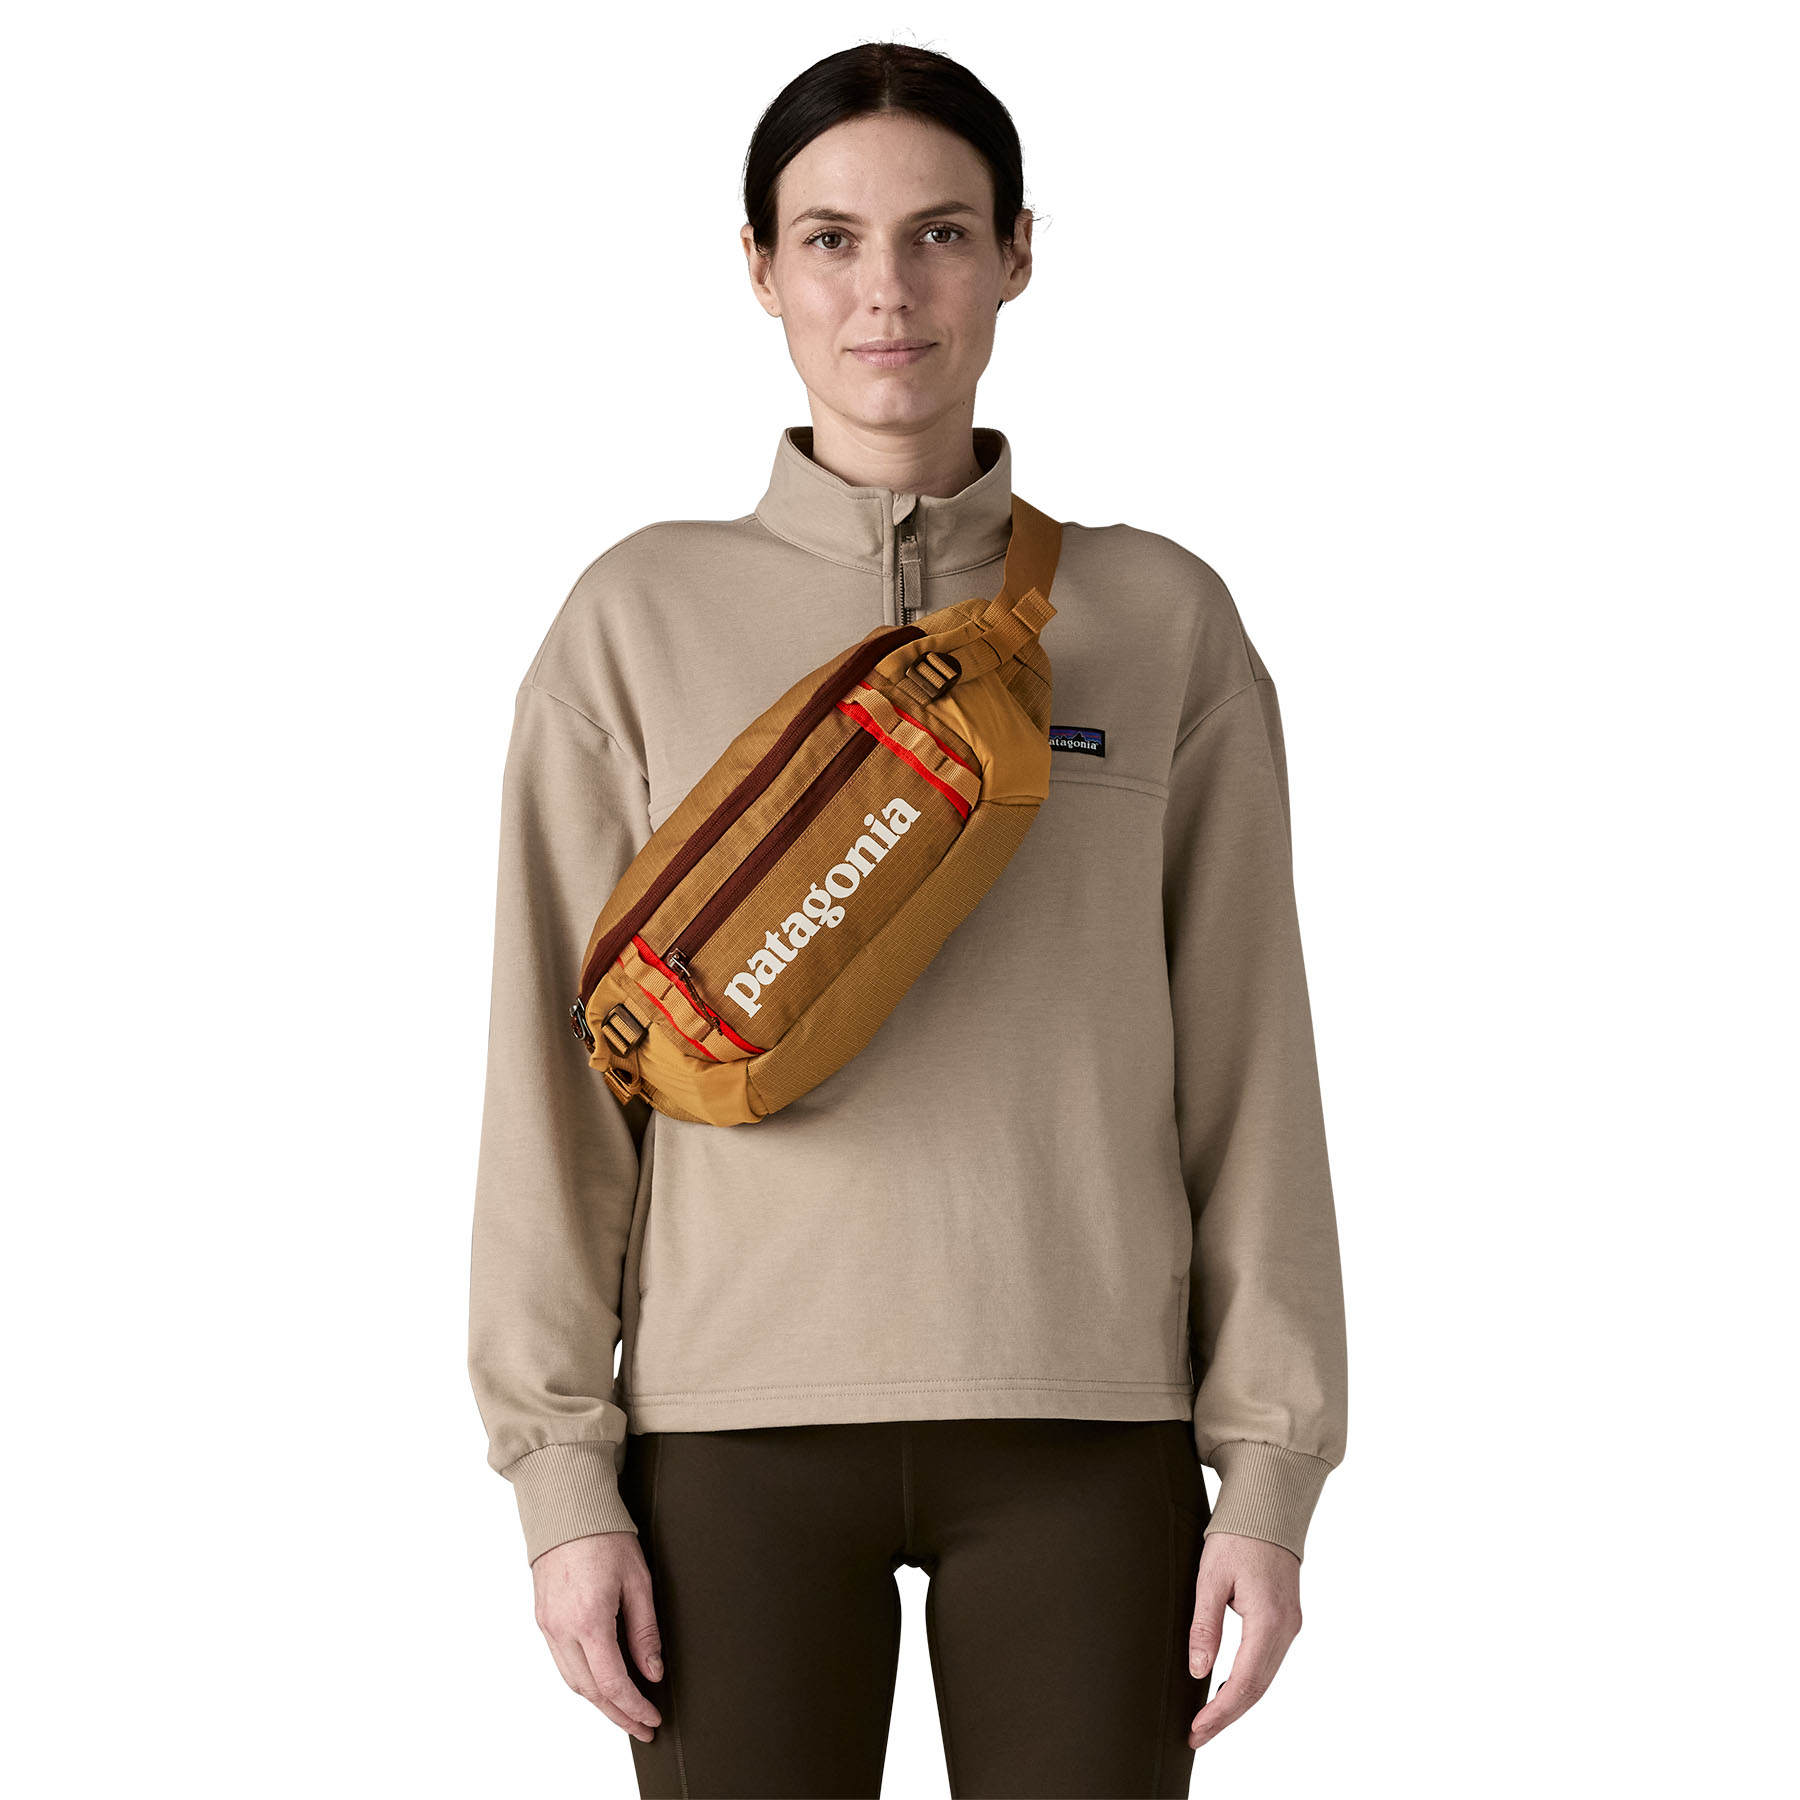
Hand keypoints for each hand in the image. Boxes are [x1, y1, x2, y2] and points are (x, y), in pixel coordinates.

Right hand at [532, 1531, 664, 1741]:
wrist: (567, 1508)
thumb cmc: (605, 1536)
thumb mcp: (638, 1581)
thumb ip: (645, 1631)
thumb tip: (653, 1672)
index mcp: (589, 1621)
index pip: (613, 1683)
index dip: (635, 1707)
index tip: (652, 1719)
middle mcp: (562, 1629)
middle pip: (590, 1691)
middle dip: (618, 1715)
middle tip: (642, 1727)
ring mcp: (548, 1626)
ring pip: (573, 1681)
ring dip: (599, 1702)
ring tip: (625, 1711)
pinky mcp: (543, 1619)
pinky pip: (562, 1662)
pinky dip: (583, 1680)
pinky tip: (601, 1682)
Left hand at [1186, 1531, 1302, 1748]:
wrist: (1268, 1508)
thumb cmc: (1237, 1536)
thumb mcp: (1211, 1577)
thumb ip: (1205, 1626)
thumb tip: (1198, 1670)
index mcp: (1268, 1620)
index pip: (1245, 1682)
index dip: (1220, 1712)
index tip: (1197, 1730)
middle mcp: (1286, 1628)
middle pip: (1258, 1688)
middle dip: (1227, 1716)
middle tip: (1196, 1735)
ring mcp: (1290, 1625)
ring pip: (1265, 1678)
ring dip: (1237, 1702)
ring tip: (1206, 1720)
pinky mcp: (1286, 1619)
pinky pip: (1268, 1662)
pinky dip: (1248, 1682)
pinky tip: (1227, 1689)